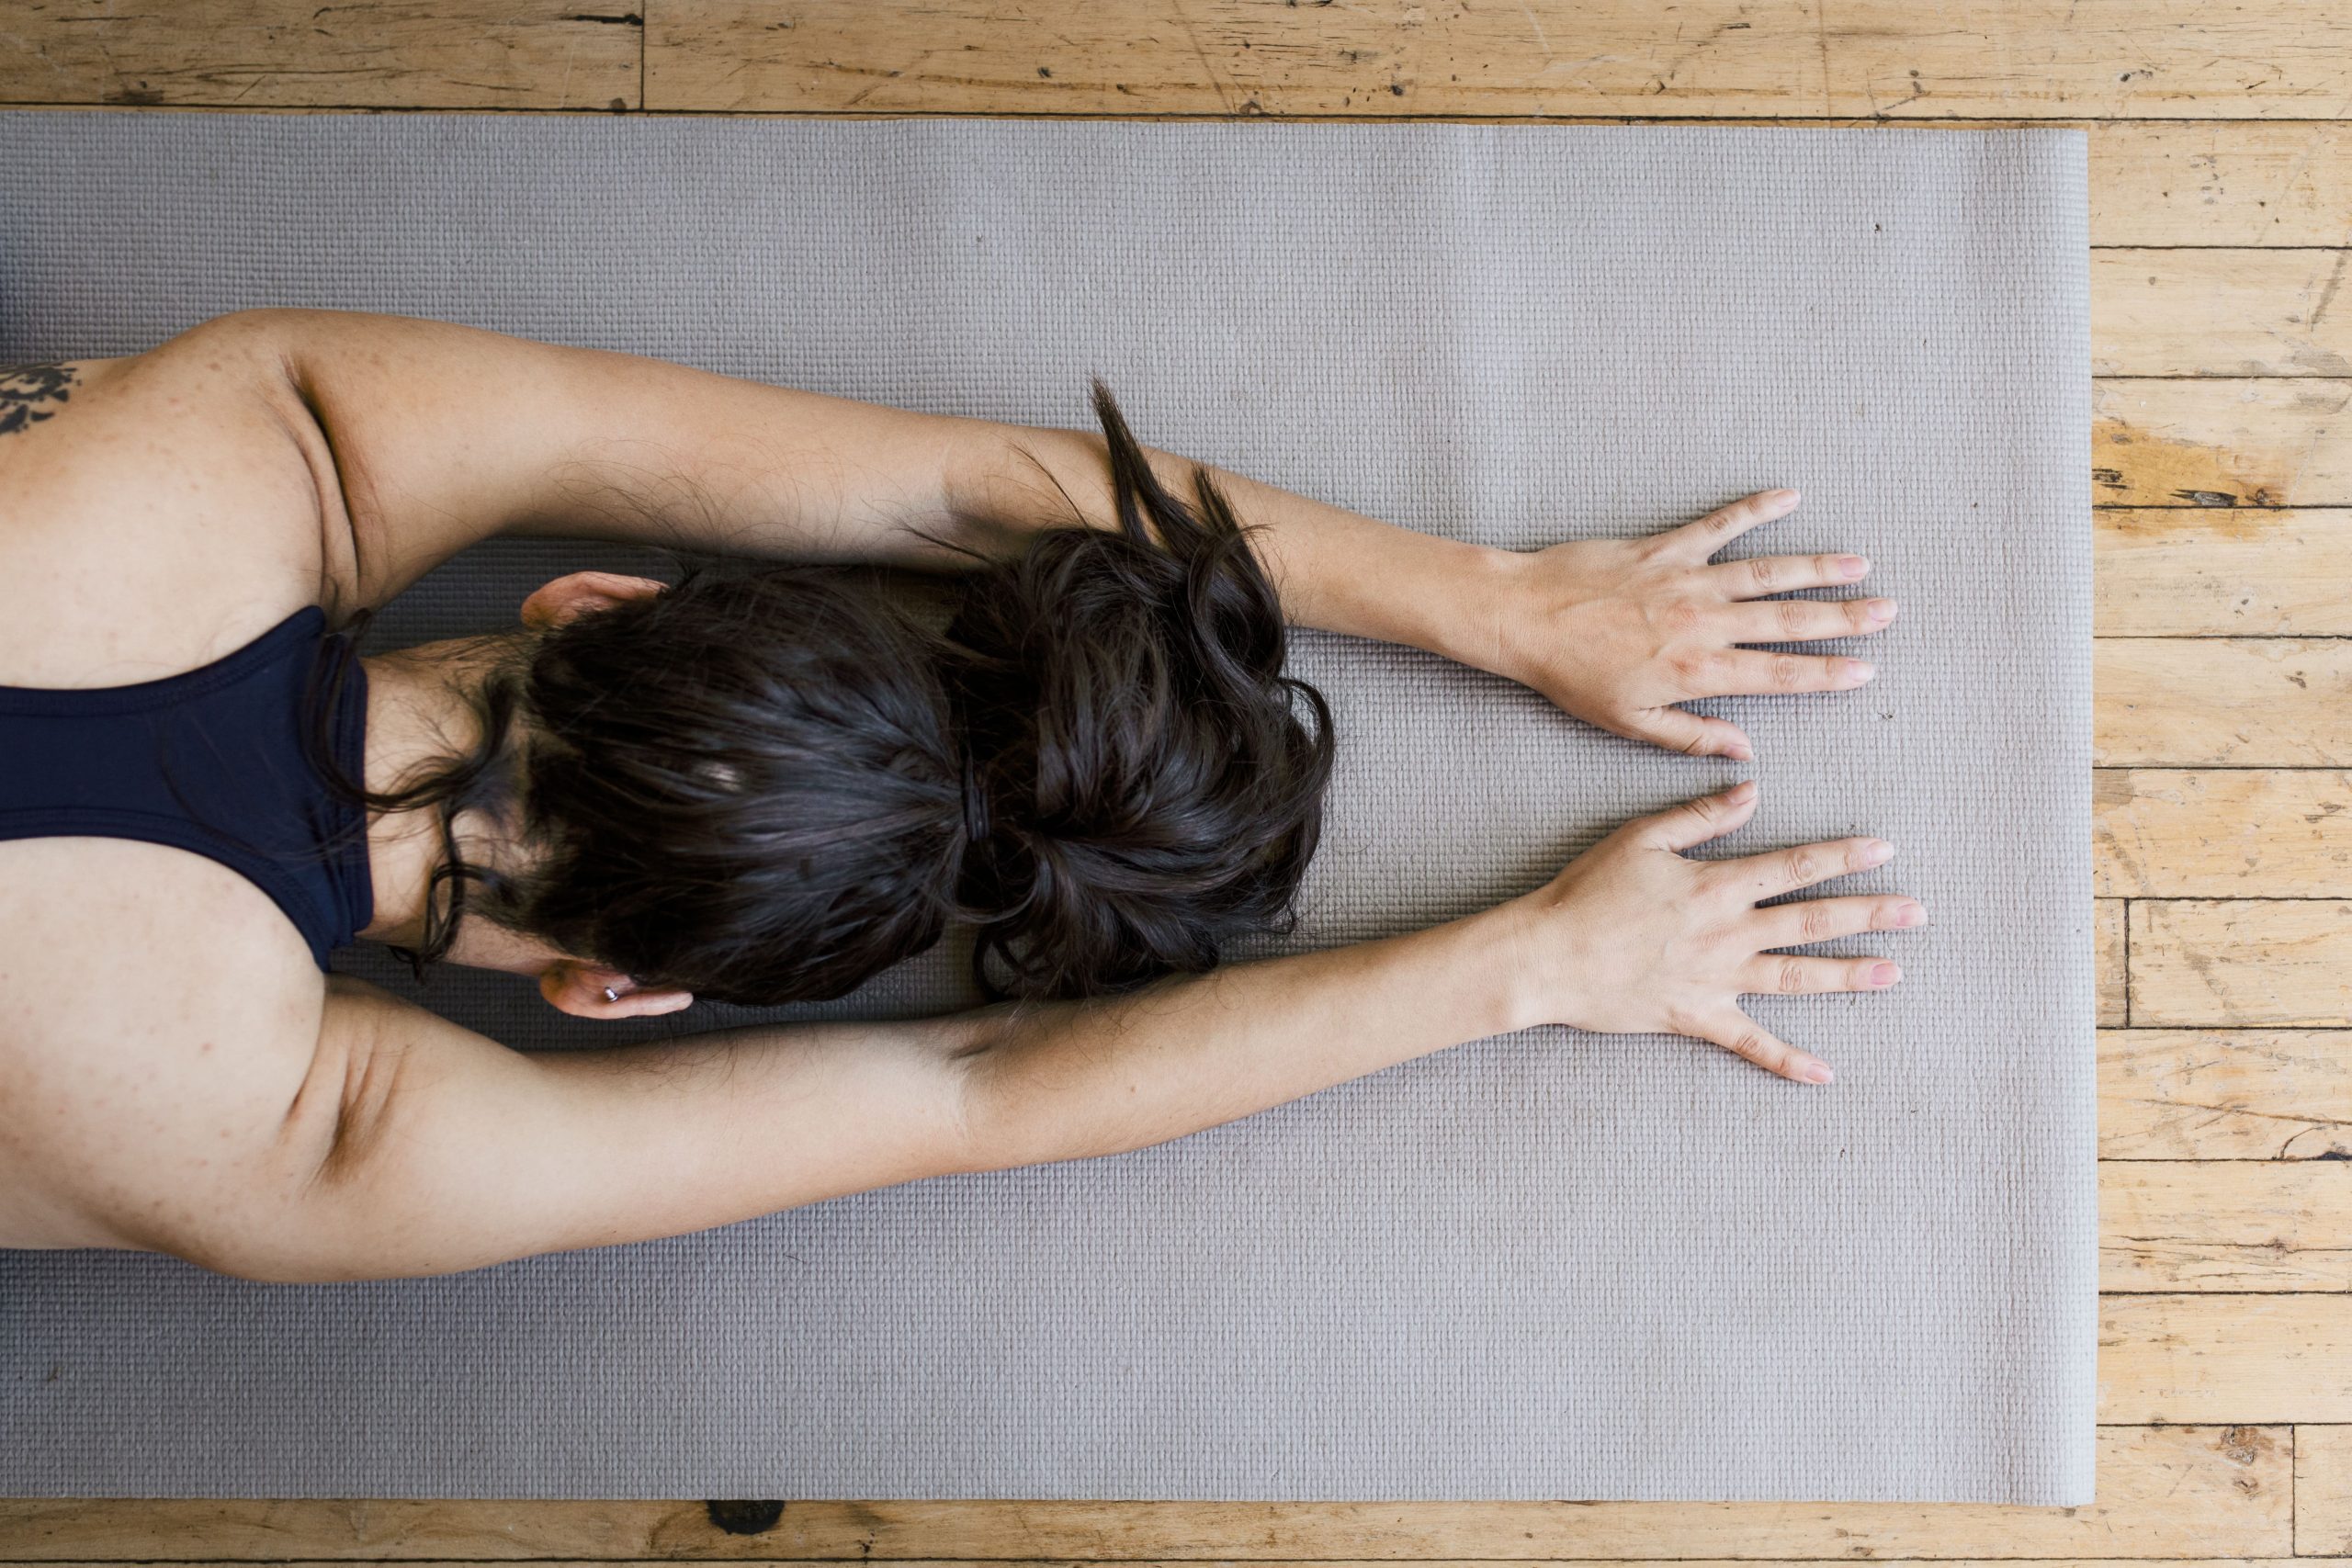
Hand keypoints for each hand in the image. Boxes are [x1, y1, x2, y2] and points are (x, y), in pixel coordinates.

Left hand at [1480, 489, 1894, 759]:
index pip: (1777, 674)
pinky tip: (1789, 496)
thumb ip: (1691, 736)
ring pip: (1765, 571)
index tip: (1865, 669)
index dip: (1825, 673)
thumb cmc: (1571, 677)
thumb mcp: (1630, 724)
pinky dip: (1755, 508)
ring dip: (1816, 567)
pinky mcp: (1664, 546)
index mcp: (1696, 671)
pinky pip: (1719, 524)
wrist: (1524, 618)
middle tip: (1887, 612)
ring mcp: (1686, 580)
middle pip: (1787, 619)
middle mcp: (1702, 623)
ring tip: (1859, 565)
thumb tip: (1743, 751)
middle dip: (1842, 617)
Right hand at [1503, 780, 1923, 1082]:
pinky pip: (1751, 1044)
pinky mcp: (1698, 1018)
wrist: (1549, 954)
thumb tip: (1752, 792)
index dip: (1844, 856)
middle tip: (1916, 912)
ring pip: (1797, 977)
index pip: (1796, 866)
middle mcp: (1729, 933)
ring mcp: (1718, 980)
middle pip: (1813, 921)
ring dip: (1849, 974)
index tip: (1885, 849)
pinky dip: (1787, 1062)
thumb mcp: (1641, 838)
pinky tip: (1824, 1074)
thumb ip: (1701, 817)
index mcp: (1718, 885)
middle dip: (1869, 914)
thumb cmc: (1587, 892)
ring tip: (1893, 972)